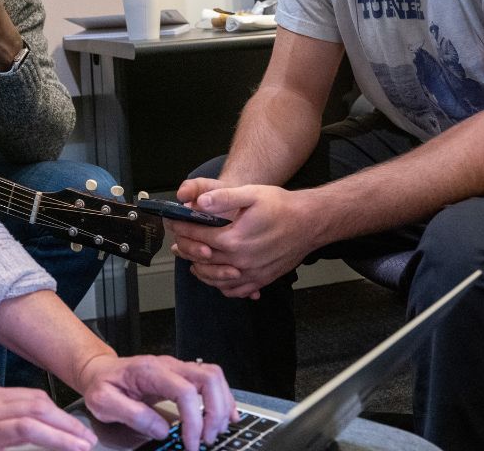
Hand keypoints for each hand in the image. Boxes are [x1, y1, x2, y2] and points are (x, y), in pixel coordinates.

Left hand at [76, 353, 236, 448]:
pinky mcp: (182, 375)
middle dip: (214, 412)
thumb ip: (132, 415)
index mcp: (149, 371)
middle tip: (207, 439)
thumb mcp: (104, 402)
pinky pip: (210, 380)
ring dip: (221, 405)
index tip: (191, 443)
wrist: (99, 370)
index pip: (184, 391)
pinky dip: (222, 398)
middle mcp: (168, 365)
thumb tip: (161, 430)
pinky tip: (225, 415)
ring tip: (215, 432)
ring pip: (214, 376)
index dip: (193, 419)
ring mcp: (177, 368)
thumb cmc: (101, 384)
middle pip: (208, 378)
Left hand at [169, 180, 317, 298]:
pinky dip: (221, 285)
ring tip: (192, 261)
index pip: (197, 237)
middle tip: (177, 244)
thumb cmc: (281, 206)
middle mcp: (240, 261)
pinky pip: (234, 290)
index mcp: (233, 239)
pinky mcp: (261, 280)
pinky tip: (217, 276)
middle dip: (186, 250)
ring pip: (215, 279)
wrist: (310, 223)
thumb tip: (199, 203)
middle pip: (202, 260)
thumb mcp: (251, 193)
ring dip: (200, 270)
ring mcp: (251, 274)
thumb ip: (223, 197)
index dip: (182, 229)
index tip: (173, 223)